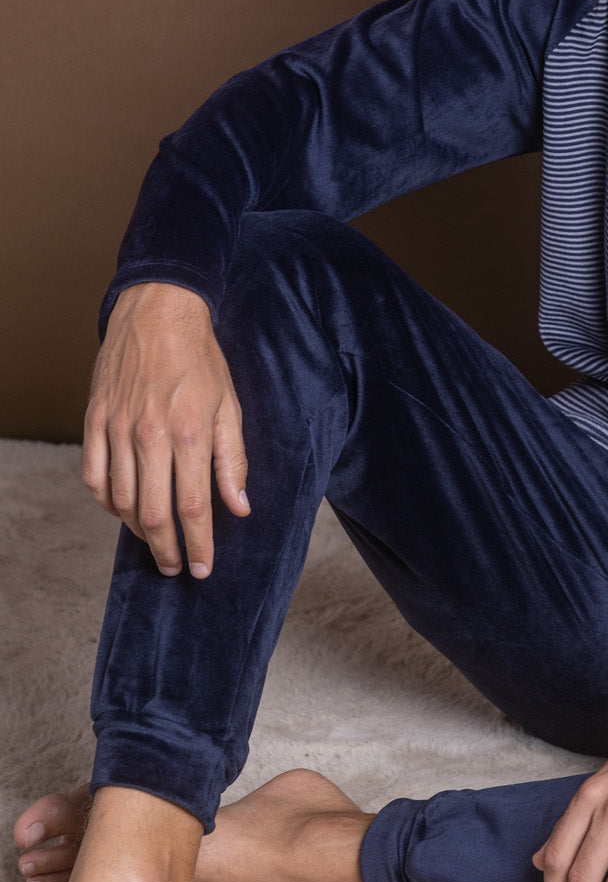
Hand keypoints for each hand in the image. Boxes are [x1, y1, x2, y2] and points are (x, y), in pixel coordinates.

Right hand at [82, 282, 249, 577]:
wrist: (157, 312)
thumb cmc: (200, 359)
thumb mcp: (230, 406)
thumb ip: (234, 460)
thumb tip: (240, 507)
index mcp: (189, 433)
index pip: (193, 507)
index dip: (199, 544)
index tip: (204, 568)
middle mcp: (149, 436)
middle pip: (154, 514)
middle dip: (168, 550)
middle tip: (179, 568)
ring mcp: (116, 429)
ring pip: (121, 501)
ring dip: (139, 530)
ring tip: (158, 540)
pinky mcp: (95, 421)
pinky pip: (94, 477)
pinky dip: (107, 502)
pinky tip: (123, 510)